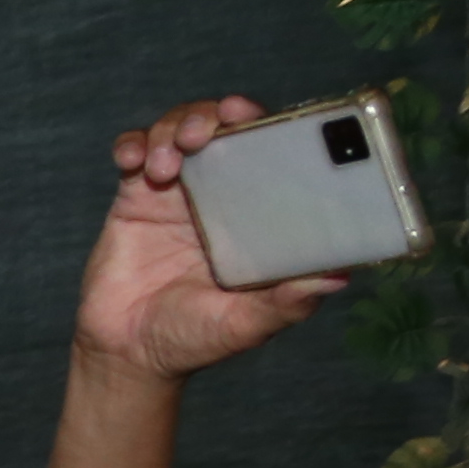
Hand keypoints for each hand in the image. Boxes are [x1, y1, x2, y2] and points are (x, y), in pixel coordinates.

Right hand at [77, 97, 344, 383]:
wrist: (130, 354)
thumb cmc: (196, 337)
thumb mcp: (249, 323)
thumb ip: (289, 301)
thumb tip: (339, 276)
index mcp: (256, 212)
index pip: (268, 149)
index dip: (263, 123)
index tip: (250, 116)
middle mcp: (221, 193)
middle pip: (221, 126)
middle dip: (211, 113)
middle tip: (202, 132)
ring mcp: (176, 192)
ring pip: (177, 129)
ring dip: (169, 130)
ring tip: (162, 165)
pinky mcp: (135, 198)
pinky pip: (133, 152)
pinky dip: (133, 145)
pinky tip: (133, 162)